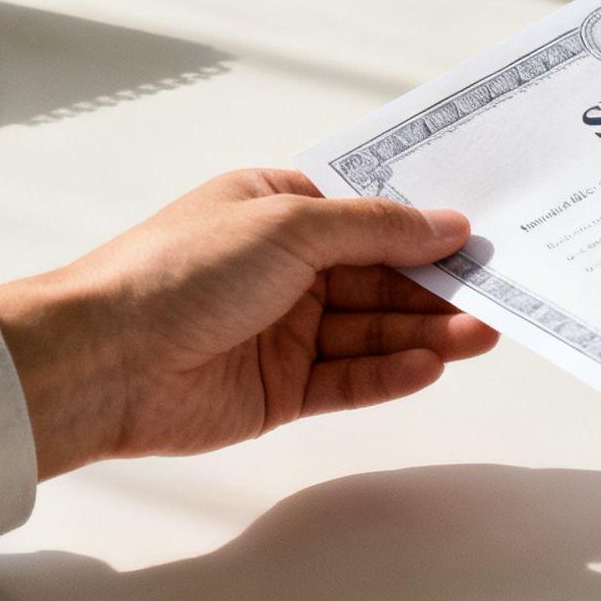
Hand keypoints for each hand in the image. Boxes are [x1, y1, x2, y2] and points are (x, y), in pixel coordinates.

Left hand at [0, 169, 498, 479]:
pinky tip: (432, 363)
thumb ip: (375, 228)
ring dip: (428, 331)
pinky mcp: (281, 390)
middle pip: (380, 277)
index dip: (422, 226)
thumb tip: (445, 225)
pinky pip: (350, 379)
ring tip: (483, 332)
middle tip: (498, 292)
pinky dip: (391, 373)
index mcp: (278, 210)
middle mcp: (284, 269)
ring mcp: (284, 331)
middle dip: (437, 285)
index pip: (367, 215)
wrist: (102, 361)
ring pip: (373, 330)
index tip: (479, 235)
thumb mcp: (289, 225)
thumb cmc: (178, 271)